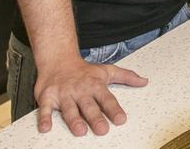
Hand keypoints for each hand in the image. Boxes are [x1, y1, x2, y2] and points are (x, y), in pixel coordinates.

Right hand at [33, 56, 147, 135]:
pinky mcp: (47, 96)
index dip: (114, 109)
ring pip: (69, 109)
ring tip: (79, 130)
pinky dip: (44, 118)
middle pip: (89, 106)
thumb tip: (144, 81)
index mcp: (95, 85)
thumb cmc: (84, 70)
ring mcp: (63, 94)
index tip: (121, 119)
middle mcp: (80, 90)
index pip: (107, 99)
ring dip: (74, 119)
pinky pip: (45, 108)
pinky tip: (45, 128)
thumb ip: (126, 77)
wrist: (57, 58)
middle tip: (102, 130)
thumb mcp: (106, 70)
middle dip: (95, 118)